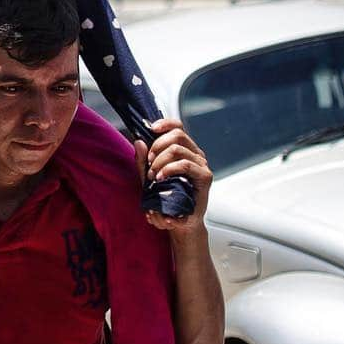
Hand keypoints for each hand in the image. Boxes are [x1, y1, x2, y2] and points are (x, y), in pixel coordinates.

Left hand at [135, 118, 212, 236]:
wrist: (179, 220)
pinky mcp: (205, 176)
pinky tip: (160, 178)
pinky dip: (168, 169)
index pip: (177, 126)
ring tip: (153, 175)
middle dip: (157, 146)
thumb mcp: (148, 176)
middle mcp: (195, 153)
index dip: (164, 123)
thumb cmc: (166, 197)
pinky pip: (185, 164)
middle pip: (177, 134)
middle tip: (149, 162)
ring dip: (160, 160)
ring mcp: (201, 164)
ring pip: (178, 149)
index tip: (150, 129)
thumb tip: (138, 141)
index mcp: (184, 149)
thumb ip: (143, 160)